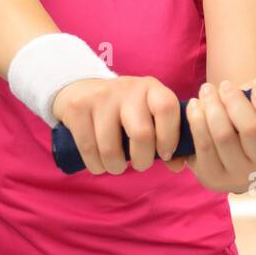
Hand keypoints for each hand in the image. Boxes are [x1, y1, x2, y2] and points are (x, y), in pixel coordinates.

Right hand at [52, 75, 183, 174]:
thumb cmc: (124, 110)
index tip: (165, 154)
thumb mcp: (148, 114)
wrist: (81, 90)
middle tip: (141, 164)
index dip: (170, 136)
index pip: (167, 108)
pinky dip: (96, 165)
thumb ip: (166, 138)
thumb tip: (178, 166)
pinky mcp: (77, 107)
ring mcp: (101, 97)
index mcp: (151, 88)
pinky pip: (88, 148)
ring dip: (115, 167)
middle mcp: (127, 88)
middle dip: (143, 160)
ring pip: (110, 147)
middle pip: (141, 133)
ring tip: (117, 166)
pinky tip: (99, 164)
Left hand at [186, 64, 255, 193]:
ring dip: (211, 107)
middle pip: (250, 130)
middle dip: (233, 101)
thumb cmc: (252, 110)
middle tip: (224, 86)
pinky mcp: (212, 178)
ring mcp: (238, 177)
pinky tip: (195, 107)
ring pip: (223, 136)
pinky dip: (196, 121)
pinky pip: (203, 145)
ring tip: (207, 92)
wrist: (228, 131)